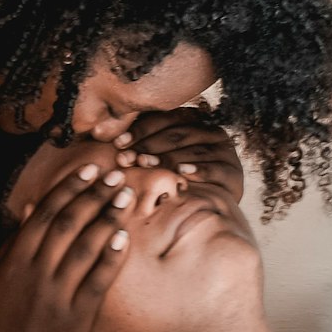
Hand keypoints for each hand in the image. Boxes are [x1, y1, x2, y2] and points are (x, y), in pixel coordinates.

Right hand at [0, 161, 133, 331]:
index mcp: (15, 260)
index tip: (89, 170)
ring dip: (106, 218)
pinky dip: (110, 257)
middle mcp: (35, 272)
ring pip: (84, 247)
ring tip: (124, 197)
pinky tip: (124, 237)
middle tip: (114, 176)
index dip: (69, 188)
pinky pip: (97, 281)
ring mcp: (56, 294)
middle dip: (93, 195)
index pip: (45, 214)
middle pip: (68, 223)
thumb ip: (10, 245)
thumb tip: (31, 211)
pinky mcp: (76, 316)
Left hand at [114, 108, 243, 202]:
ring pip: (193, 149)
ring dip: (167, 157)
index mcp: (193, 121)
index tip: (117, 144)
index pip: (164, 119)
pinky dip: (198, 170)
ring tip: (145, 164)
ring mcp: (225, 152)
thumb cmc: (172, 184)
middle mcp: (211, 132)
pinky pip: (215, 168)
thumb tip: (97, 131)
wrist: (207, 212)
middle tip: (125, 158)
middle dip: (148, 146)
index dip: (139, 130)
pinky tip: (181, 174)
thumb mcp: (155, 160)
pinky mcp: (233, 173)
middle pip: (176, 134)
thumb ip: (135, 144)